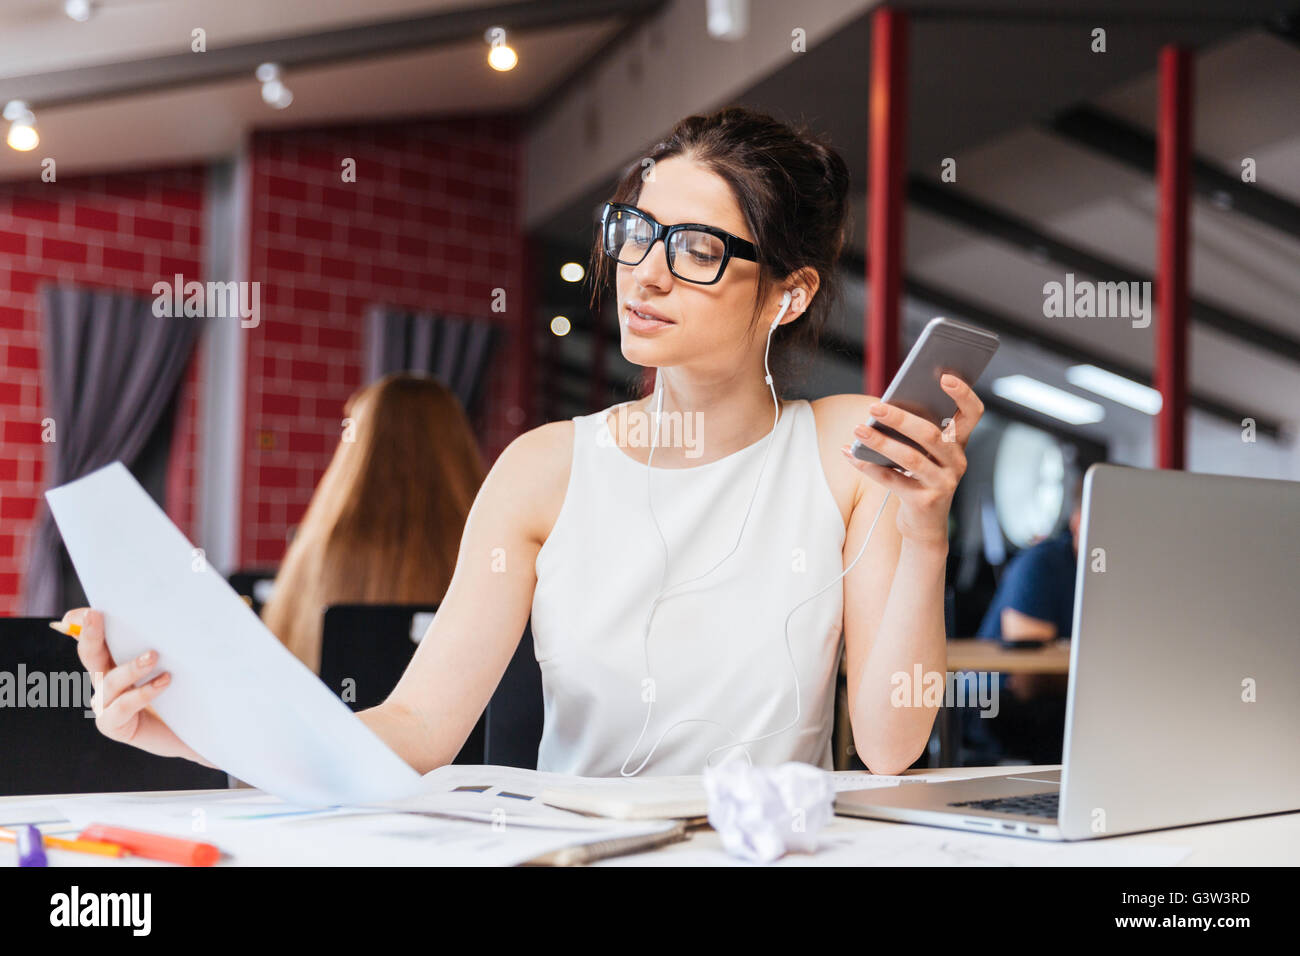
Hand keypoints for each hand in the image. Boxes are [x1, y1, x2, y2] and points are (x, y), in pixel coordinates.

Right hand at [59, 607, 198, 761]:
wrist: (199, 729)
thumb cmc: (189, 691)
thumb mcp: (183, 660)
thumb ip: (174, 639)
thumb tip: (181, 608)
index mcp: (117, 659)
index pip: (96, 638)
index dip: (84, 623)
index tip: (89, 608)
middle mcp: (107, 679)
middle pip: (90, 654)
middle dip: (89, 633)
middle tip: (96, 614)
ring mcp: (107, 703)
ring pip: (109, 681)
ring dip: (131, 666)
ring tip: (154, 656)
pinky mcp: (114, 725)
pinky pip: (121, 707)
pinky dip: (142, 693)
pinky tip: (164, 682)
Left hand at [840, 374, 984, 548]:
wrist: (925, 526)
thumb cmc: (920, 480)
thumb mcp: (924, 455)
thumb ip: (913, 433)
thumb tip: (881, 410)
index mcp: (958, 444)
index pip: (972, 414)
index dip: (963, 395)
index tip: (944, 376)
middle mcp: (956, 462)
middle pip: (931, 434)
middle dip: (901, 418)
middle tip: (875, 407)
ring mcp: (943, 483)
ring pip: (910, 458)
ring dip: (880, 442)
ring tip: (858, 430)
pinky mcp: (925, 502)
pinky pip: (893, 481)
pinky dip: (869, 467)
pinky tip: (851, 455)